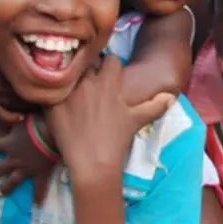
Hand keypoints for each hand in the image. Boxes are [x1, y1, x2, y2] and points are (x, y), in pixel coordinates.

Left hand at [0, 117, 57, 205]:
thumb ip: (9, 117)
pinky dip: (39, 197)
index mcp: (9, 144)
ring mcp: (26, 168)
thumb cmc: (38, 122)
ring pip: (13, 181)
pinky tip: (37, 206)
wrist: (52, 134)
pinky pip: (39, 188)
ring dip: (6, 188)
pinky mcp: (40, 174)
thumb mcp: (20, 117)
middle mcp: (14, 158)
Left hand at [47, 56, 175, 181]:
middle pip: (88, 63)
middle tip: (90, 84)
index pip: (110, 60)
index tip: (109, 76)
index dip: (111, 67)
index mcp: (108, 83)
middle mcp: (88, 82)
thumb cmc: (117, 141)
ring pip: (69, 74)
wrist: (92, 163)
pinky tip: (58, 103)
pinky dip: (55, 94)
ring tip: (73, 92)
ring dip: (72, 79)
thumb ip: (154, 106)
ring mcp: (68, 91)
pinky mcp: (52, 103)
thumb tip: (172, 97)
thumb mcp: (137, 121)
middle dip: (89, 70)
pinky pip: (51, 89)